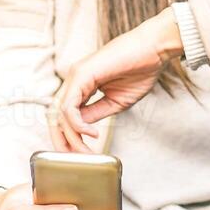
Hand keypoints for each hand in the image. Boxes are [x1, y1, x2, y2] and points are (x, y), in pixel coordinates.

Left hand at [53, 9, 183, 152]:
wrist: (155, 50)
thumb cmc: (141, 71)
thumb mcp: (114, 102)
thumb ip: (95, 114)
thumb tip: (80, 130)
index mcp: (81, 85)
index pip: (63, 115)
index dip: (68, 136)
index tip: (80, 153)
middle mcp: (74, 80)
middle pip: (54, 115)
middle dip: (61, 141)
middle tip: (74, 159)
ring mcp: (75, 76)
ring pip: (60, 114)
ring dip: (72, 137)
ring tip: (87, 151)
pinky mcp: (81, 75)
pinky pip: (69, 106)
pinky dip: (78, 124)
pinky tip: (92, 134)